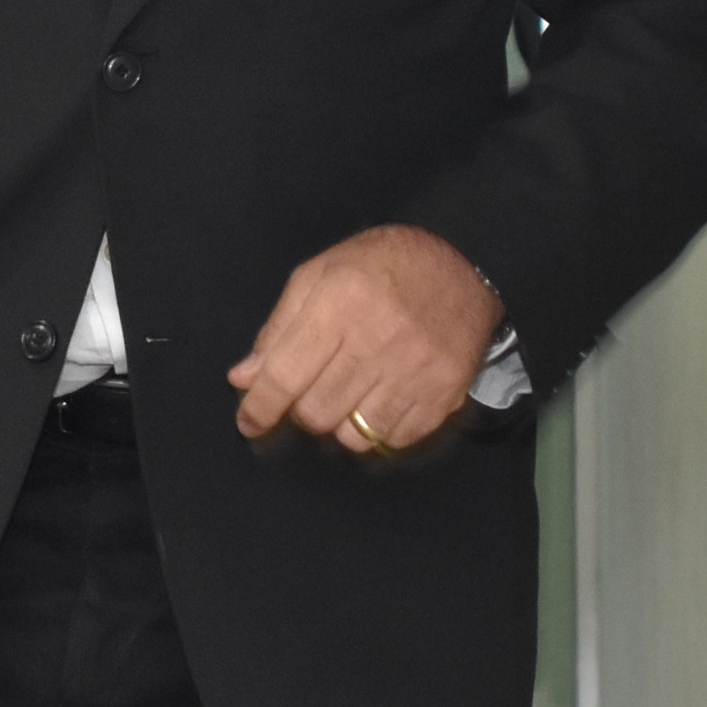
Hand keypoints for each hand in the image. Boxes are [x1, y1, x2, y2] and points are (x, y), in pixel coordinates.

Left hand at [229, 226, 503, 454]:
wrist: (462, 265)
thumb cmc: (381, 265)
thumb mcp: (319, 274)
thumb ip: (278, 328)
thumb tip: (244, 379)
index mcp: (338, 305)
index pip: (285, 376)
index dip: (259, 408)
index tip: (248, 422)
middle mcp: (376, 342)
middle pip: (316, 414)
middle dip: (301, 411)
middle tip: (310, 389)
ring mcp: (414, 373)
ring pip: (353, 437)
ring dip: (339, 424)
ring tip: (346, 393)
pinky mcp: (442, 395)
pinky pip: (393, 441)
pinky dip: (377, 431)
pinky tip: (378, 400)